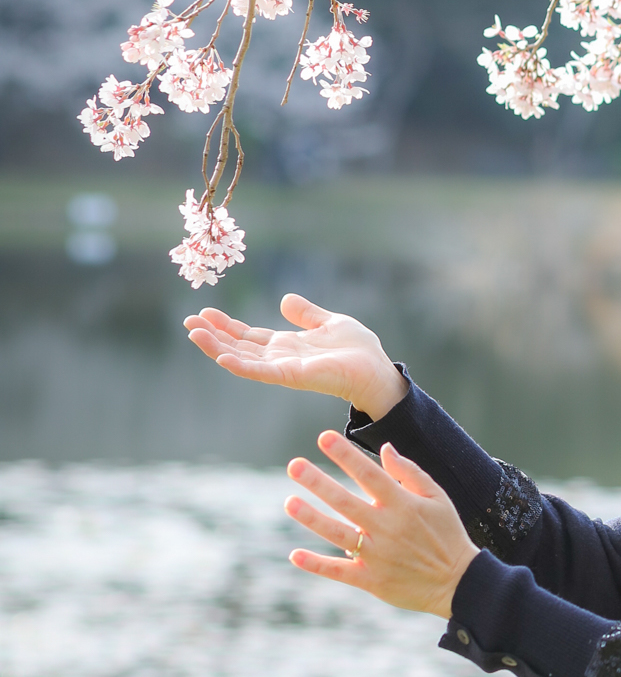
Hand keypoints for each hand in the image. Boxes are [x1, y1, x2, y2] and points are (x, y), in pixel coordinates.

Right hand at [183, 294, 408, 419]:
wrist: (376, 369)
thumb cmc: (358, 349)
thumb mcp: (328, 322)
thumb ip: (306, 313)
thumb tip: (284, 300)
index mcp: (286, 345)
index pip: (248, 335)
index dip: (226, 325)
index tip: (203, 312)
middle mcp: (280, 358)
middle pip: (238, 346)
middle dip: (213, 335)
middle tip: (188, 322)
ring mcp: (283, 369)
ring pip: (242, 359)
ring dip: (217, 347)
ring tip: (194, 333)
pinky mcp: (292, 376)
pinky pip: (260, 372)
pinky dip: (240, 365)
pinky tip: (220, 356)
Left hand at [286, 429, 479, 616]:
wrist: (457, 582)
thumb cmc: (448, 534)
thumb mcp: (438, 497)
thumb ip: (410, 472)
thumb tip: (385, 448)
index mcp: (403, 505)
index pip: (369, 474)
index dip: (345, 455)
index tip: (324, 438)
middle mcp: (387, 528)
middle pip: (345, 502)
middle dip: (318, 482)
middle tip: (294, 465)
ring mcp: (377, 556)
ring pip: (337, 534)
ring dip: (312, 518)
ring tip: (289, 502)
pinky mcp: (371, 580)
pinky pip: (339, 571)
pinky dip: (317, 564)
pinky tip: (295, 554)